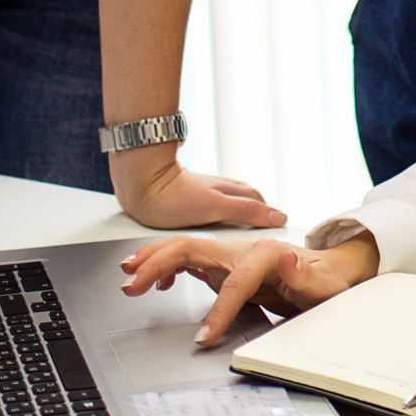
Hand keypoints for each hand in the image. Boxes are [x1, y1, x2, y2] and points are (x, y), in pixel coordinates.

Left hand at [113, 151, 288, 230]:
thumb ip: (246, 211)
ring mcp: (200, 190)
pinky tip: (205, 223)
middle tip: (259, 228)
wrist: (138, 186)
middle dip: (253, 212)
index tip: (274, 227)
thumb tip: (278, 216)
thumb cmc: (171, 198)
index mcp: (228, 190)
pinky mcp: (184, 196)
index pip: (257, 201)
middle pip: (243, 198)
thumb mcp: (215, 207)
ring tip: (236, 229)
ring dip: (232, 214)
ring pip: (224, 201)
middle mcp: (217, 188)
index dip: (267, 214)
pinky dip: (212, 216)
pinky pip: (206, 206)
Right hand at [119, 233, 378, 344]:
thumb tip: (288, 257)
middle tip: (132, 286)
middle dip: (159, 264)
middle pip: (193, 248)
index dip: (218, 310)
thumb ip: (303, 274)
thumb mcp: (321, 284)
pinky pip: (188, 260)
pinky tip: (154, 282)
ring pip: (183, 249)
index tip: (205, 338)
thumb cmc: (323, 280)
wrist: (326, 271)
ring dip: (154, 260)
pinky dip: (165, 266)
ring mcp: (229, 254)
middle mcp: (241, 249)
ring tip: (128, 277)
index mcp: (264, 254)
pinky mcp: (222, 264)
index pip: (234, 282)